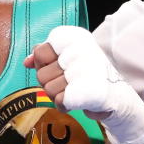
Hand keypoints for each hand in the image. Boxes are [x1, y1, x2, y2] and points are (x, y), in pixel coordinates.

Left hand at [23, 25, 143, 143]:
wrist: (117, 96)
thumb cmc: (88, 75)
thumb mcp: (66, 59)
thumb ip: (44, 57)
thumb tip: (26, 61)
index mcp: (75, 38)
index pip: (40, 52)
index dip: (44, 65)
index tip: (59, 67)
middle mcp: (81, 50)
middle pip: (40, 74)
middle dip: (50, 83)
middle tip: (68, 82)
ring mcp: (85, 70)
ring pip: (48, 89)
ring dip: (58, 95)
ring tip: (73, 90)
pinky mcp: (86, 91)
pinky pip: (59, 101)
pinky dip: (65, 105)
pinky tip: (77, 100)